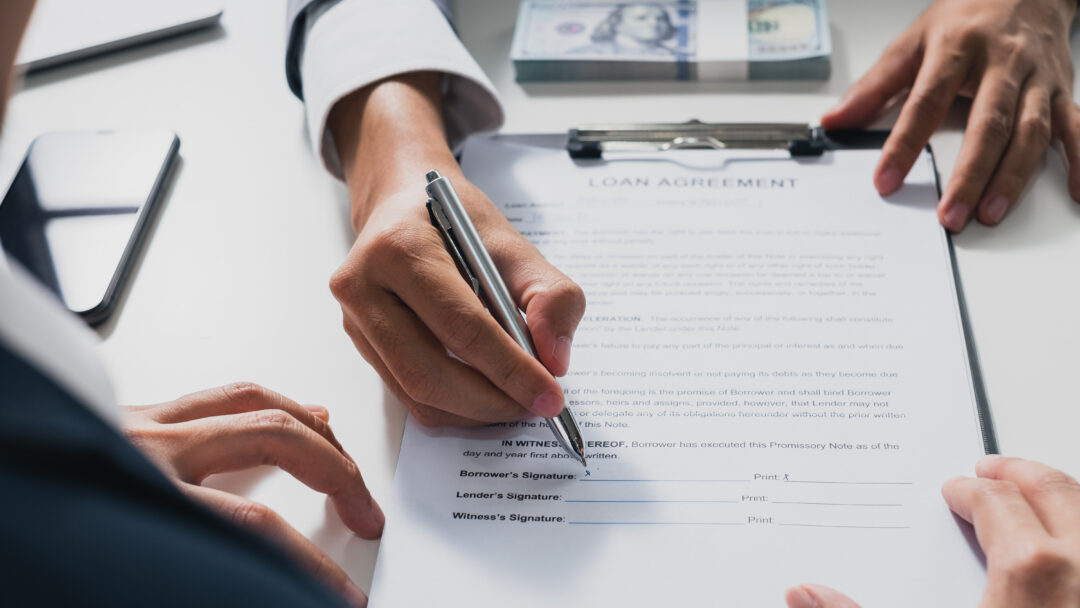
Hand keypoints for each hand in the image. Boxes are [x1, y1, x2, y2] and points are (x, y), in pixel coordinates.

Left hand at [124, 383, 382, 607]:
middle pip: (270, 436)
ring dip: (307, 425)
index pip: (253, 524)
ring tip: (341, 456)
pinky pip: (212, 398)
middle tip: (361, 508)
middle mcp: (143, 444)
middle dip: (332, 471)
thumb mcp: (132, 571)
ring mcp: (136, 422)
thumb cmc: (25, 554)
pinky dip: (260, 407)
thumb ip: (213, 559)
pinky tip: (285, 415)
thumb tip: (271, 570)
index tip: (338, 586)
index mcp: (140, 489)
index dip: (310, 559)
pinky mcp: (127, 418)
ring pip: (247, 398)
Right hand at [326, 73, 585, 426]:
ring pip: (416, 392)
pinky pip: (406, 394)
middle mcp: (363, 286)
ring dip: (473, 410)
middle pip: (430, 371)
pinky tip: (485, 395)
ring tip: (516, 401)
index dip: (511, 370)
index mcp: (400, 248)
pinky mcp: (360, 343)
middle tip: (536, 405)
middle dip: (491, 400)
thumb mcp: (513, 242)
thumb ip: (549, 294)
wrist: (405, 203)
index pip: (462, 326)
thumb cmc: (456, 221)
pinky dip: (453, 407)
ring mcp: (354, 319)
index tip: (551, 396)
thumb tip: (555, 361)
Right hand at [784, 455, 1079, 607]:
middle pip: (1058, 493)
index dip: (971, 489)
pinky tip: (1063, 552)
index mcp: (1031, 572)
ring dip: (1062, 500)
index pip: (998, 501)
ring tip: (1034, 500)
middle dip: (1023, 474)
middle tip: (995, 468)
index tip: (956, 490)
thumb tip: (802, 593)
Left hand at [822, 0, 1079, 230]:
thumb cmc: (965, 14)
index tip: (885, 181)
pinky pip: (1077, 127)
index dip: (904, 144)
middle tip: (949, 215)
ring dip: (1012, 177)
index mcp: (958, 47)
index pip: (926, 101)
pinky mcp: (1063, 88)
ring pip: (1030, 131)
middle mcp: (1002, 62)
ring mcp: (1038, 77)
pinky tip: (1076, 193)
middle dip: (969, 174)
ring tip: (989, 213)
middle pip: (987, 123)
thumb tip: (834, 121)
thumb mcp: (912, 41)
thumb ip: (874, 86)